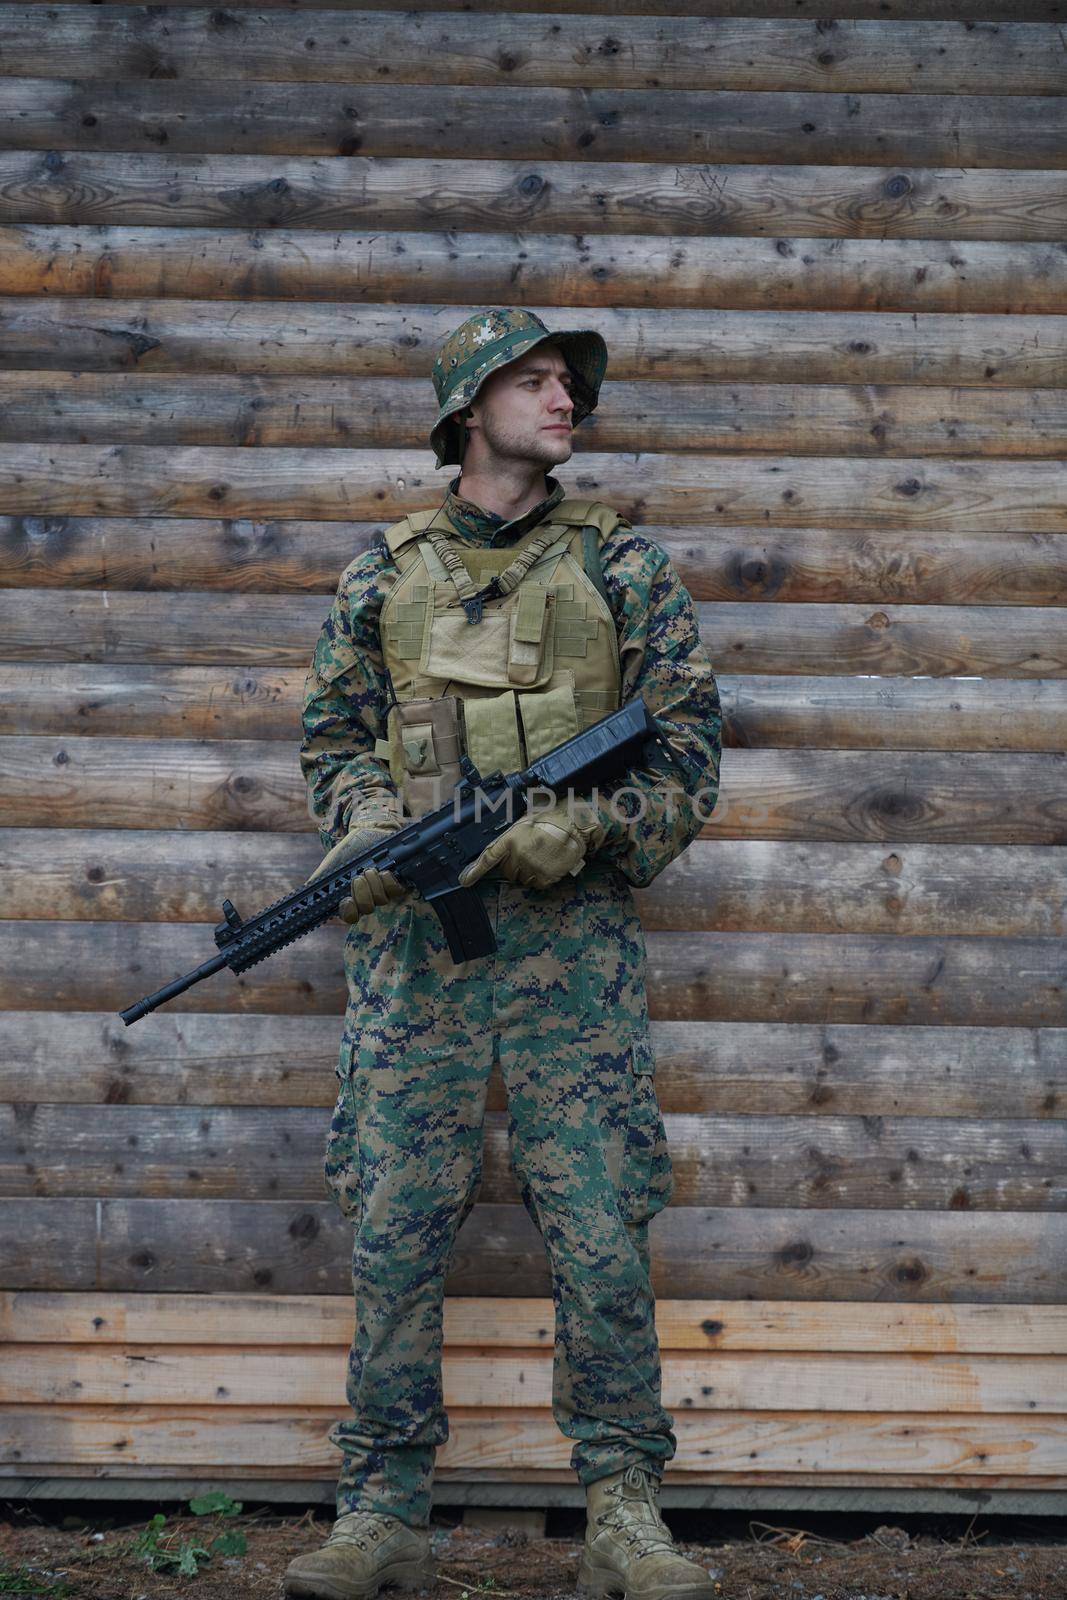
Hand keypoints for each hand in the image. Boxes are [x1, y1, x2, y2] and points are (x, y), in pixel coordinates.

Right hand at [307, 802, 408, 922]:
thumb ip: (319, 880)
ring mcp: (381, 891)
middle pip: (366, 909)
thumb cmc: (347, 850)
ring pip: (381, 900)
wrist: (366, 831)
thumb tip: (306, 895)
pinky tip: (384, 872)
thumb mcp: (330, 864)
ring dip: (374, 884)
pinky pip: (395, 891)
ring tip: (369, 869)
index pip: (350, 916)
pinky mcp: (394, 882)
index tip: (347, 900)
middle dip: (362, 893)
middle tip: (359, 877)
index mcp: (349, 898)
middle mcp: (366, 898)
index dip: (349, 912)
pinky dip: (389, 882)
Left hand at [458, 796, 607, 891]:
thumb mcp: (526, 819)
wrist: (576, 823)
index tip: (464, 880)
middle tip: (529, 854)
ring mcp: (532, 867)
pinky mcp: (546, 877)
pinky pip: (538, 884)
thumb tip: (503, 846)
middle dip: (515, 865)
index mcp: (511, 839)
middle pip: (508, 872)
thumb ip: (512, 835)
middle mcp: (519, 855)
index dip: (474, 871)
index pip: (488, 857)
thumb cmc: (552, 816)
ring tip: (542, 857)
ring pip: (523, 879)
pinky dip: (543, 877)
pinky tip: (550, 863)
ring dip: (529, 872)